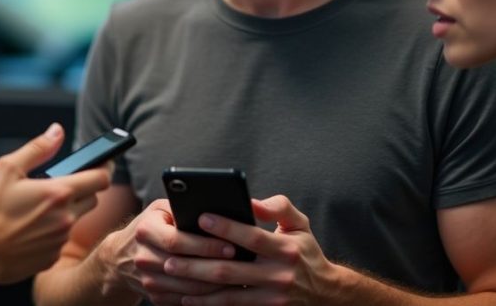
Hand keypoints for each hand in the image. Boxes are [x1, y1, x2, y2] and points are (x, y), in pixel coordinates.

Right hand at [0, 123, 110, 284]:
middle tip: (61, 185)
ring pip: (76, 219)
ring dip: (66, 211)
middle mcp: (66, 218)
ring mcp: (60, 240)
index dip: (105, 167)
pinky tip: (31, 229)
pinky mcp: (52, 257)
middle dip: (83, 189)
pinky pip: (61, 239)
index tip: (104, 163)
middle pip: (93, 198)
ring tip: (38, 209)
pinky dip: (52, 231)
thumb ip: (38, 148)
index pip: (101, 178)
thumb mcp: (8, 169)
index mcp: (58, 193)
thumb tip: (56, 132)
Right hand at [95, 198, 236, 304]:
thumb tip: (219, 211)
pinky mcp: (154, 297)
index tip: (231, 246)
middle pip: (184, 267)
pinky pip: (184, 301)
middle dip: (215, 267)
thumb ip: (184, 207)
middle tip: (241, 265)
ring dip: (215, 287)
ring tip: (238, 278)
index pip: (177, 241)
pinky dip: (205, 298)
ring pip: (187, 289)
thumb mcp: (162, 209)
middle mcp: (143, 257)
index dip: (205, 245)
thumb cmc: (152, 225)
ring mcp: (147, 280)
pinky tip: (223, 292)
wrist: (121, 256)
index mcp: (145, 230)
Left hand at [162, 195, 337, 304]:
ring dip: (197, 288)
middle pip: (231, 270)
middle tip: (171, 257)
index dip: (225, 227)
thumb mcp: (299, 224)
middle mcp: (279, 275)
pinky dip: (209, 304)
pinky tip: (188, 298)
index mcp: (286, 249)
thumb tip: (251, 201)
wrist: (325, 293)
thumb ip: (278, 207)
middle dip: (197, 263)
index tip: (200, 217)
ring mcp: (271, 298)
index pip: (251, 236)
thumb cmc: (305, 251)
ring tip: (174, 276)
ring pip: (227, 294)